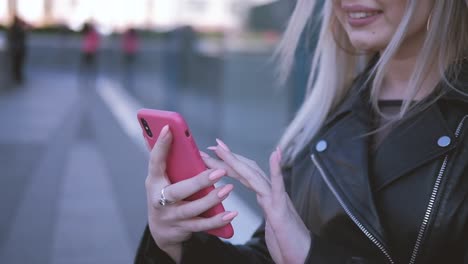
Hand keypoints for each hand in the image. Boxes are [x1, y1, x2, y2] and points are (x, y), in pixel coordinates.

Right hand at [145, 127, 237, 262]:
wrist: (160, 230)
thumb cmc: (165, 195)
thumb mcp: (161, 179)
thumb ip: (169, 161)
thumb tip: (172, 132)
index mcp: (154, 181)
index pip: (155, 161)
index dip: (160, 145)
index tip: (168, 128)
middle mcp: (159, 200)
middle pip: (178, 191)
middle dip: (199, 181)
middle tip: (220, 171)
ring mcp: (171, 217)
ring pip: (192, 210)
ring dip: (211, 200)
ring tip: (228, 189)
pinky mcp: (182, 229)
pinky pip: (201, 225)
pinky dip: (217, 220)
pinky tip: (231, 213)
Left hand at [201, 140, 310, 263]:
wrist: (303, 255)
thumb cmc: (287, 243)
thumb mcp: (269, 226)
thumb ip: (264, 213)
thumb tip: (251, 211)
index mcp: (265, 196)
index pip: (244, 175)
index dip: (229, 163)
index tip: (212, 154)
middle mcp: (270, 193)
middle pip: (246, 170)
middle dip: (227, 157)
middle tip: (211, 145)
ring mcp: (277, 199)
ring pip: (255, 175)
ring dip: (237, 160)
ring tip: (222, 148)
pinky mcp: (282, 209)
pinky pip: (278, 187)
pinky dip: (276, 170)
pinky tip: (276, 154)